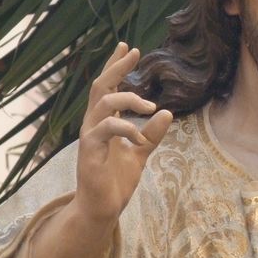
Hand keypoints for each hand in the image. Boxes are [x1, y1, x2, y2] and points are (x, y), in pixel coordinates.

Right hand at [74, 42, 172, 225]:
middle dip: (116, 67)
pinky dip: (126, 127)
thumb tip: (168, 113)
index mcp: (104, 123)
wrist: (102, 209)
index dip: (116, 67)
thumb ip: (152, 134)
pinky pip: (106, 129)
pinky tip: (140, 136)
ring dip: (129, 99)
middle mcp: (93, 125)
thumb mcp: (140, 153)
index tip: (128, 47)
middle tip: (132, 52)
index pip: (108, 88)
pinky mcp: (90, 151)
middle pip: (101, 87)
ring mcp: (90, 137)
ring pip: (103, 103)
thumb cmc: (116, 181)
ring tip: (150, 105)